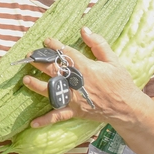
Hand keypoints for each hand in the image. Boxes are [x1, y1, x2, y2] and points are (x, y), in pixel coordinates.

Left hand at [22, 28, 143, 128]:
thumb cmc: (120, 82)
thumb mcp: (113, 60)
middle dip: (40, 62)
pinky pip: (58, 116)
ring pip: (52, 91)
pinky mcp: (75, 111)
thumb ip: (98, 44)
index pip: (67, 54)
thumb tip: (84, 29)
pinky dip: (45, 120)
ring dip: (37, 85)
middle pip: (54, 70)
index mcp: (86, 69)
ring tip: (25, 79)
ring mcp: (74, 99)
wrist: (128, 107)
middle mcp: (77, 83)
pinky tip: (33, 123)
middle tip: (30, 56)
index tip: (47, 41)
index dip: (55, 46)